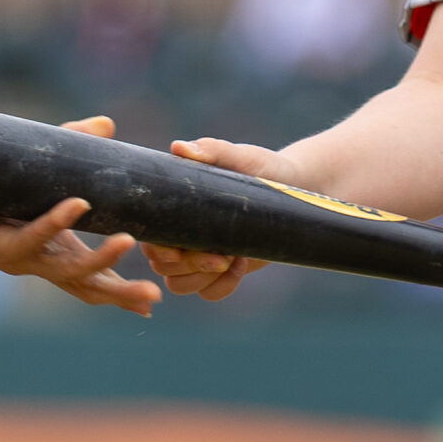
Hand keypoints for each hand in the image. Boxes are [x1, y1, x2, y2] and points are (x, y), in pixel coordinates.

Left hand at [0, 116, 159, 314]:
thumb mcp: (37, 167)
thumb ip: (73, 146)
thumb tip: (108, 126)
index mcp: (53, 252)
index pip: (94, 280)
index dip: (122, 293)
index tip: (154, 304)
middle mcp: (38, 261)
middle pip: (88, 288)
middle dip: (122, 294)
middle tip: (156, 297)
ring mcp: (18, 257)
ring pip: (65, 270)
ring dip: (98, 261)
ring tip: (128, 242)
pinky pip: (31, 237)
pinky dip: (56, 221)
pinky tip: (79, 205)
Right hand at [140, 138, 286, 300]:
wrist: (293, 187)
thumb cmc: (260, 167)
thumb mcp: (238, 157)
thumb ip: (211, 151)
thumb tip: (179, 148)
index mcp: (175, 208)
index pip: (149, 238)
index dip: (156, 249)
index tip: (177, 250)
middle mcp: (181, 234)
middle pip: (163, 267)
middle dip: (188, 267)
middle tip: (220, 257)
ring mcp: (200, 256)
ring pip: (179, 285)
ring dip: (202, 279)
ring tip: (230, 259)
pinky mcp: (222, 271)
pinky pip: (208, 293)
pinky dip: (221, 287)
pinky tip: (240, 264)